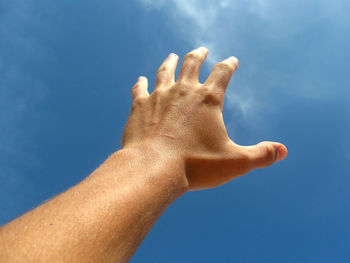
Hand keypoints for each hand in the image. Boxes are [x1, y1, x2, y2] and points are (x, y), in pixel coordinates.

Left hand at [121, 47, 286, 189]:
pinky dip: (141, 83)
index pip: (223, 73)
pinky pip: (140, 89)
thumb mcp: (235, 162)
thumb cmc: (195, 166)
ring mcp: (159, 96)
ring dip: (171, 62)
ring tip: (173, 56)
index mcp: (208, 99)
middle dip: (199, 55)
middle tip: (202, 50)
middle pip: (192, 63)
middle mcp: (183, 91)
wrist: (153, 168)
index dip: (229, 65)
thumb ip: (261, 155)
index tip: (232, 60)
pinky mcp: (139, 106)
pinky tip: (141, 80)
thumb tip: (282, 151)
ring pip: (166, 71)